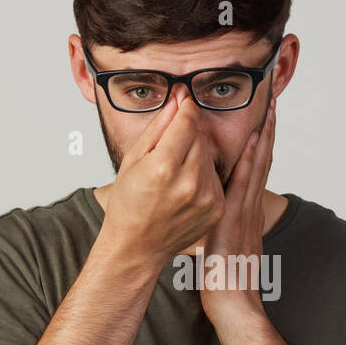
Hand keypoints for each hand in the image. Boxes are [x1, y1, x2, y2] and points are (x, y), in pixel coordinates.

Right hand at [97, 91, 223, 266]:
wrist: (137, 245)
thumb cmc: (129, 203)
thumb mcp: (133, 159)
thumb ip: (159, 127)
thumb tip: (178, 99)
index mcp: (163, 167)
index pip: (188, 121)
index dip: (186, 107)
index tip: (183, 99)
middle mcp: (189, 183)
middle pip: (200, 137)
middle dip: (188, 133)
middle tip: (170, 145)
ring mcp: (206, 198)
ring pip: (209, 156)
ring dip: (196, 155)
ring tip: (174, 171)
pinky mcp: (217, 208)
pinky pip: (215, 177)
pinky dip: (203, 175)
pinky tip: (184, 186)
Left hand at [200, 93, 276, 326]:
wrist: (232, 304)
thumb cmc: (225, 281)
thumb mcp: (227, 248)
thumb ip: (226, 229)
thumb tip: (219, 217)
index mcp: (247, 212)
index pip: (257, 171)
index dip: (262, 144)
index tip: (265, 120)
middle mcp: (251, 209)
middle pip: (263, 162)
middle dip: (268, 132)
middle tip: (272, 104)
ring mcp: (246, 213)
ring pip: (258, 168)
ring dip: (264, 137)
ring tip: (268, 111)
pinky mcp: (237, 219)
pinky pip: (244, 185)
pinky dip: (251, 162)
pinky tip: (253, 143)